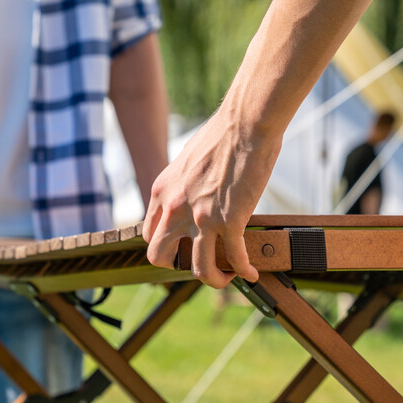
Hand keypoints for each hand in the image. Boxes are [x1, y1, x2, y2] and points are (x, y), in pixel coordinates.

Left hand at [143, 110, 279, 287]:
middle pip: (158, 256)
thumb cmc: (223, 134)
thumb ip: (183, 184)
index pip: (149, 232)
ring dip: (213, 279)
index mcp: (162, 192)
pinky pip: (234, 258)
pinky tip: (252, 274)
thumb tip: (193, 194)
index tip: (183, 246)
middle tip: (199, 261)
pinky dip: (244, 271)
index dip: (165, 244)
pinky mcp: (229, 220)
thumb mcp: (187, 161)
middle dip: (176, 266)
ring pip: (197, 268)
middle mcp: (174, 208)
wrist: (245, 123)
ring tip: (227, 276)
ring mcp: (200, 217)